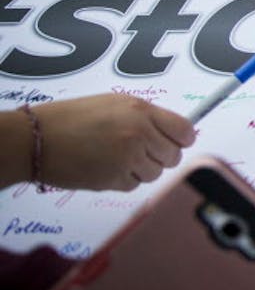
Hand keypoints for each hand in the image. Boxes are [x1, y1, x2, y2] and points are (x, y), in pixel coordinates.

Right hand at [10, 93, 194, 191]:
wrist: (36, 139)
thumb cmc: (71, 118)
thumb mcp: (114, 104)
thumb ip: (147, 116)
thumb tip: (176, 131)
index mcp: (141, 111)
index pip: (185, 130)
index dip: (182, 138)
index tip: (177, 141)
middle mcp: (139, 134)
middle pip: (173, 156)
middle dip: (162, 156)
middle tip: (142, 150)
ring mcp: (127, 158)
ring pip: (155, 173)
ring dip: (142, 169)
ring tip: (117, 157)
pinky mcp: (113, 180)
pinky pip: (135, 185)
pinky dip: (125, 180)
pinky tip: (106, 167)